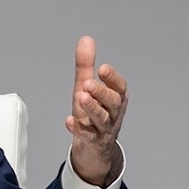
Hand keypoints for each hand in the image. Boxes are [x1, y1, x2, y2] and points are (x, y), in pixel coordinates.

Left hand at [65, 36, 127, 186]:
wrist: (95, 148)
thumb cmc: (93, 114)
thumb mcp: (87, 88)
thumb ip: (85, 65)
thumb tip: (86, 40)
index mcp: (115, 98)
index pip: (120, 87)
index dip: (112, 78)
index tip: (102, 68)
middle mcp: (113, 114)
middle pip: (113, 103)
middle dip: (102, 92)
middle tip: (87, 84)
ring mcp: (104, 129)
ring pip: (102, 119)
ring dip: (92, 108)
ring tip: (81, 97)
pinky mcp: (92, 142)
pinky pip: (87, 136)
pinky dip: (78, 129)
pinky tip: (69, 121)